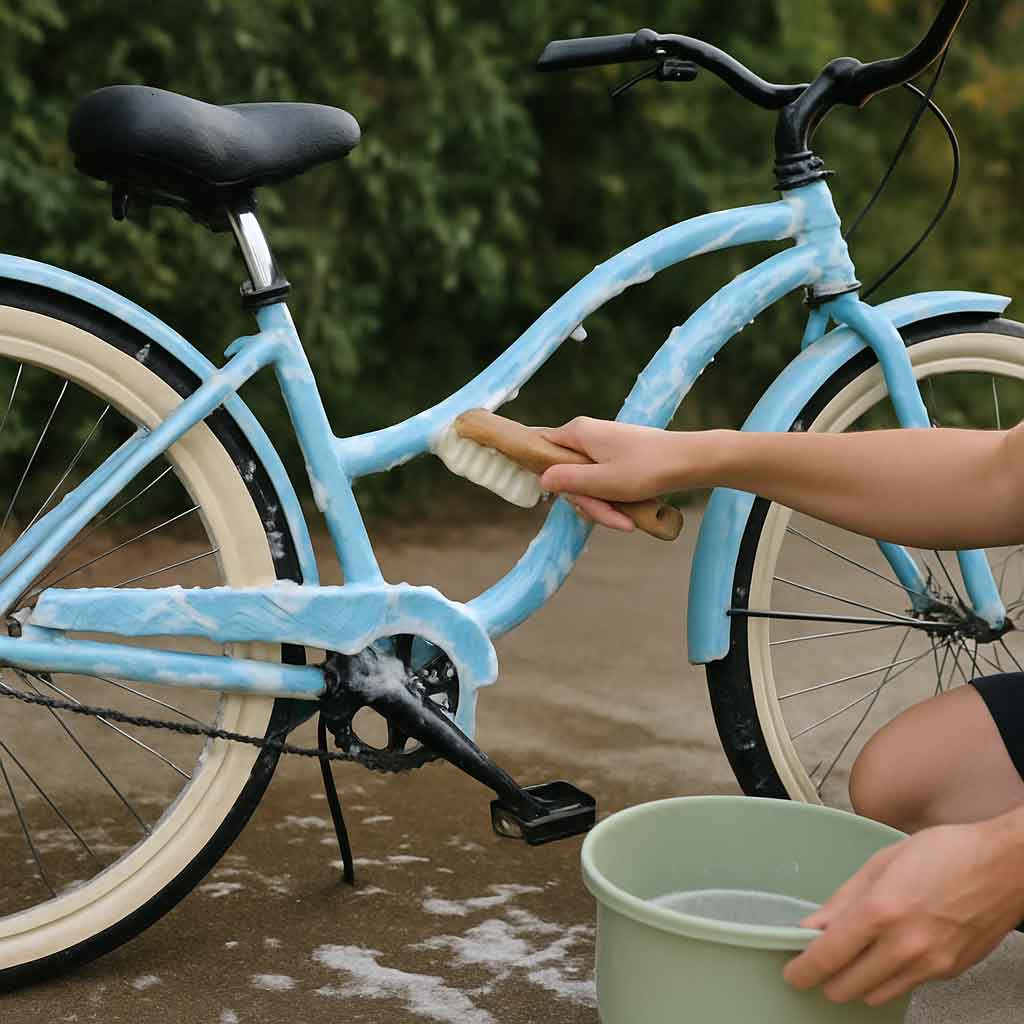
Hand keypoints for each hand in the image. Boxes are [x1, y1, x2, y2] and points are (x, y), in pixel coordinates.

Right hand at [538, 417, 686, 530]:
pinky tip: (631, 516)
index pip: (542, 450)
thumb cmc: (647, 469)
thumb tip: (541, 479)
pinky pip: (604, 483)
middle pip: (568, 475)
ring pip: (588, 484)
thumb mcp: (602, 481)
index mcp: (578, 433)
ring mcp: (603, 447)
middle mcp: (587, 436)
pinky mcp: (617, 459)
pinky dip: (614, 501)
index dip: (549, 477)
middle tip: (609, 516)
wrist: (690, 462)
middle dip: (588, 502)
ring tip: (627, 521)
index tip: (566, 497)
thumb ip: (568, 480)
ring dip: (604, 507)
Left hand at [783, 820, 1023, 1005]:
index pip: (827, 957)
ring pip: (875, 995)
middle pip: (847, 986)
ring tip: (854, 956)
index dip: (802, 970)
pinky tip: (890, 952)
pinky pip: (906, 986)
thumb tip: (812, 925)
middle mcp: (905, 945)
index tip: (792, 973)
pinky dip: (889, 977)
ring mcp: (930, 965)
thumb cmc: (946, 853)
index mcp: (881, 911)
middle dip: (826, 979)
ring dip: (857, 982)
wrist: (1004, 866)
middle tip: (818, 962)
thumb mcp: (881, 863)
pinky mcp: (949, 974)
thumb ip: (842, 900)